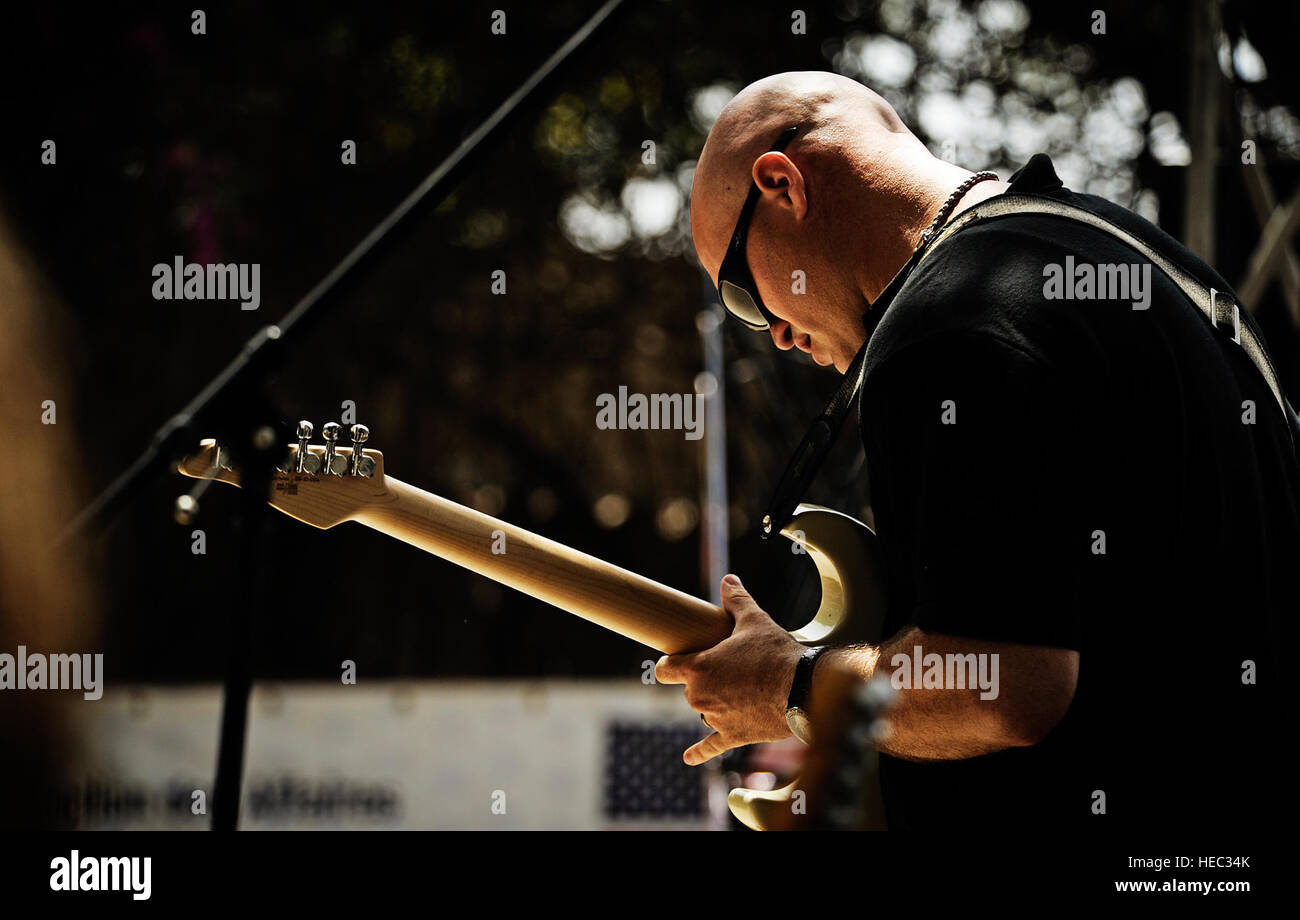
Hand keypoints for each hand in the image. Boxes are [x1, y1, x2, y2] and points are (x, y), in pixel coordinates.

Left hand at [655, 574, 804, 764]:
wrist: (802, 689)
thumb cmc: (776, 653)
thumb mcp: (754, 620)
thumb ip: (736, 600)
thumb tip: (728, 580)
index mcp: (698, 668)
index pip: (664, 668)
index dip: (668, 664)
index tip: (672, 661)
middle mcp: (700, 696)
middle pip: (688, 689)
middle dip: (702, 681)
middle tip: (726, 670)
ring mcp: (715, 718)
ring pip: (703, 711)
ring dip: (714, 704)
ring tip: (738, 692)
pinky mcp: (733, 736)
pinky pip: (710, 746)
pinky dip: (699, 752)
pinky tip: (689, 757)